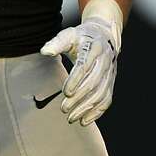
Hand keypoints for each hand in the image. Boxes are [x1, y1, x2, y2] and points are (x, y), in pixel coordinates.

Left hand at [40, 0, 122, 125]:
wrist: (104, 35)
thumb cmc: (82, 37)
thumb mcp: (68, 35)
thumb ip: (56, 43)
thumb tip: (44, 52)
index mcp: (93, 47)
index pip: (85, 66)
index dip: (76, 80)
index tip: (66, 92)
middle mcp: (105, 61)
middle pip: (94, 82)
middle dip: (79, 98)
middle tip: (64, 109)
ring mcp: (110, 72)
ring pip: (101, 93)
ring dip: (86, 108)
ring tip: (71, 118)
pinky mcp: (111, 82)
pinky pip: (106, 99)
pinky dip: (97, 112)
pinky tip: (85, 120)